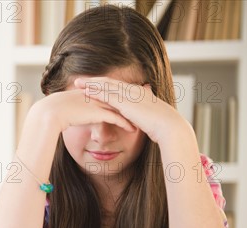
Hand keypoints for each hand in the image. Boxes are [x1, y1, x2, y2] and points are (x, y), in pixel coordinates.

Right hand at [31, 87, 136, 135]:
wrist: (52, 111)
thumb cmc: (57, 111)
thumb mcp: (70, 108)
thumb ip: (77, 109)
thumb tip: (76, 114)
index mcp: (92, 92)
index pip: (111, 94)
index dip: (122, 99)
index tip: (132, 104)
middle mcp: (98, 95)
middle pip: (120, 98)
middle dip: (133, 104)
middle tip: (144, 110)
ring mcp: (99, 103)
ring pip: (121, 108)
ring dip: (132, 115)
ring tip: (142, 122)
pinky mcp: (98, 112)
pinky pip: (116, 118)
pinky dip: (125, 124)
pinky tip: (133, 130)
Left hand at [74, 77, 192, 144]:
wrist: (169, 127)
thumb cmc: (162, 126)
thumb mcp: (149, 117)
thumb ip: (141, 115)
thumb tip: (137, 119)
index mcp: (139, 92)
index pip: (117, 86)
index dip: (103, 84)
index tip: (92, 84)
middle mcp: (133, 91)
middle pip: (109, 82)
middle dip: (93, 81)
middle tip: (79, 80)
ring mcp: (130, 95)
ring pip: (106, 86)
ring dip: (91, 84)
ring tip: (77, 84)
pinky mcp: (126, 103)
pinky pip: (107, 95)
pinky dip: (96, 93)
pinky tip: (86, 93)